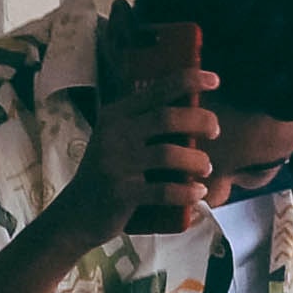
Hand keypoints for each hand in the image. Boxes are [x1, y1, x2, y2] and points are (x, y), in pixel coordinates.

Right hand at [60, 55, 218, 242]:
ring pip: (169, 154)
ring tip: (206, 168)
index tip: (215, 79)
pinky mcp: (121, 193)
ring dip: (197, 160)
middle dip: (200, 121)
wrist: (76, 213)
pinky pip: (164, 191)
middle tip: (215, 131)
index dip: (188, 81)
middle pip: (167, 118)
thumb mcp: (119, 141)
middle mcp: (114, 134)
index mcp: (116, 115)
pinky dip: (187, 192)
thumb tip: (195, 115)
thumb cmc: (110, 174)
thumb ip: (146, 126)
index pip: (156, 90)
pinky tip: (199, 192)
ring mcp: (116, 164)